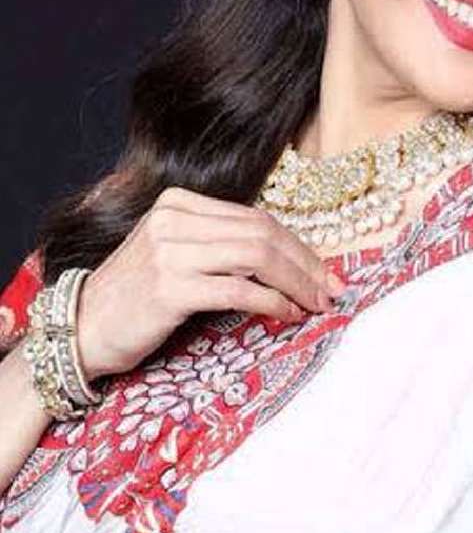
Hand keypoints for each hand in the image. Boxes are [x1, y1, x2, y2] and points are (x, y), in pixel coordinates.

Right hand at [75, 186, 345, 379]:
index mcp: (178, 202)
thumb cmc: (134, 298)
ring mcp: (170, 251)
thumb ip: (217, 244)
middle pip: (261, 233)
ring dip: (296, 282)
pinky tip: (286, 314)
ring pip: (255, 256)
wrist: (81, 330)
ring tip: (316, 303)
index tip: (324, 270)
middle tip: (332, 288)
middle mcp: (174, 219)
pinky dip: (270, 302)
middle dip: (305, 262)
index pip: (255, 217)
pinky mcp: (170, 287)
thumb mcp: (174, 253)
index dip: (297, 244)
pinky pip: (237, 290)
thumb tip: (284, 257)